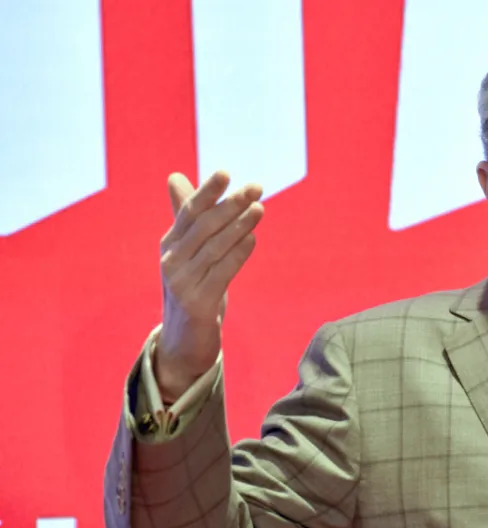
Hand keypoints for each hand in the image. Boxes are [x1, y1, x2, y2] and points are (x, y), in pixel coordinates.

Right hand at [155, 170, 263, 398]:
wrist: (185, 339)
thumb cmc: (193, 287)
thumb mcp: (188, 251)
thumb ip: (187, 216)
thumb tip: (175, 177)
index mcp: (170, 244)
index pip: (189, 211)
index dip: (207, 191)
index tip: (226, 172)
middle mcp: (171, 261)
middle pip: (203, 227)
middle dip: (230, 205)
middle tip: (256, 187)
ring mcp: (182, 283)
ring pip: (214, 248)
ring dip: (239, 226)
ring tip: (260, 209)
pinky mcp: (197, 304)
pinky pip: (221, 274)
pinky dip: (237, 255)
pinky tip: (253, 239)